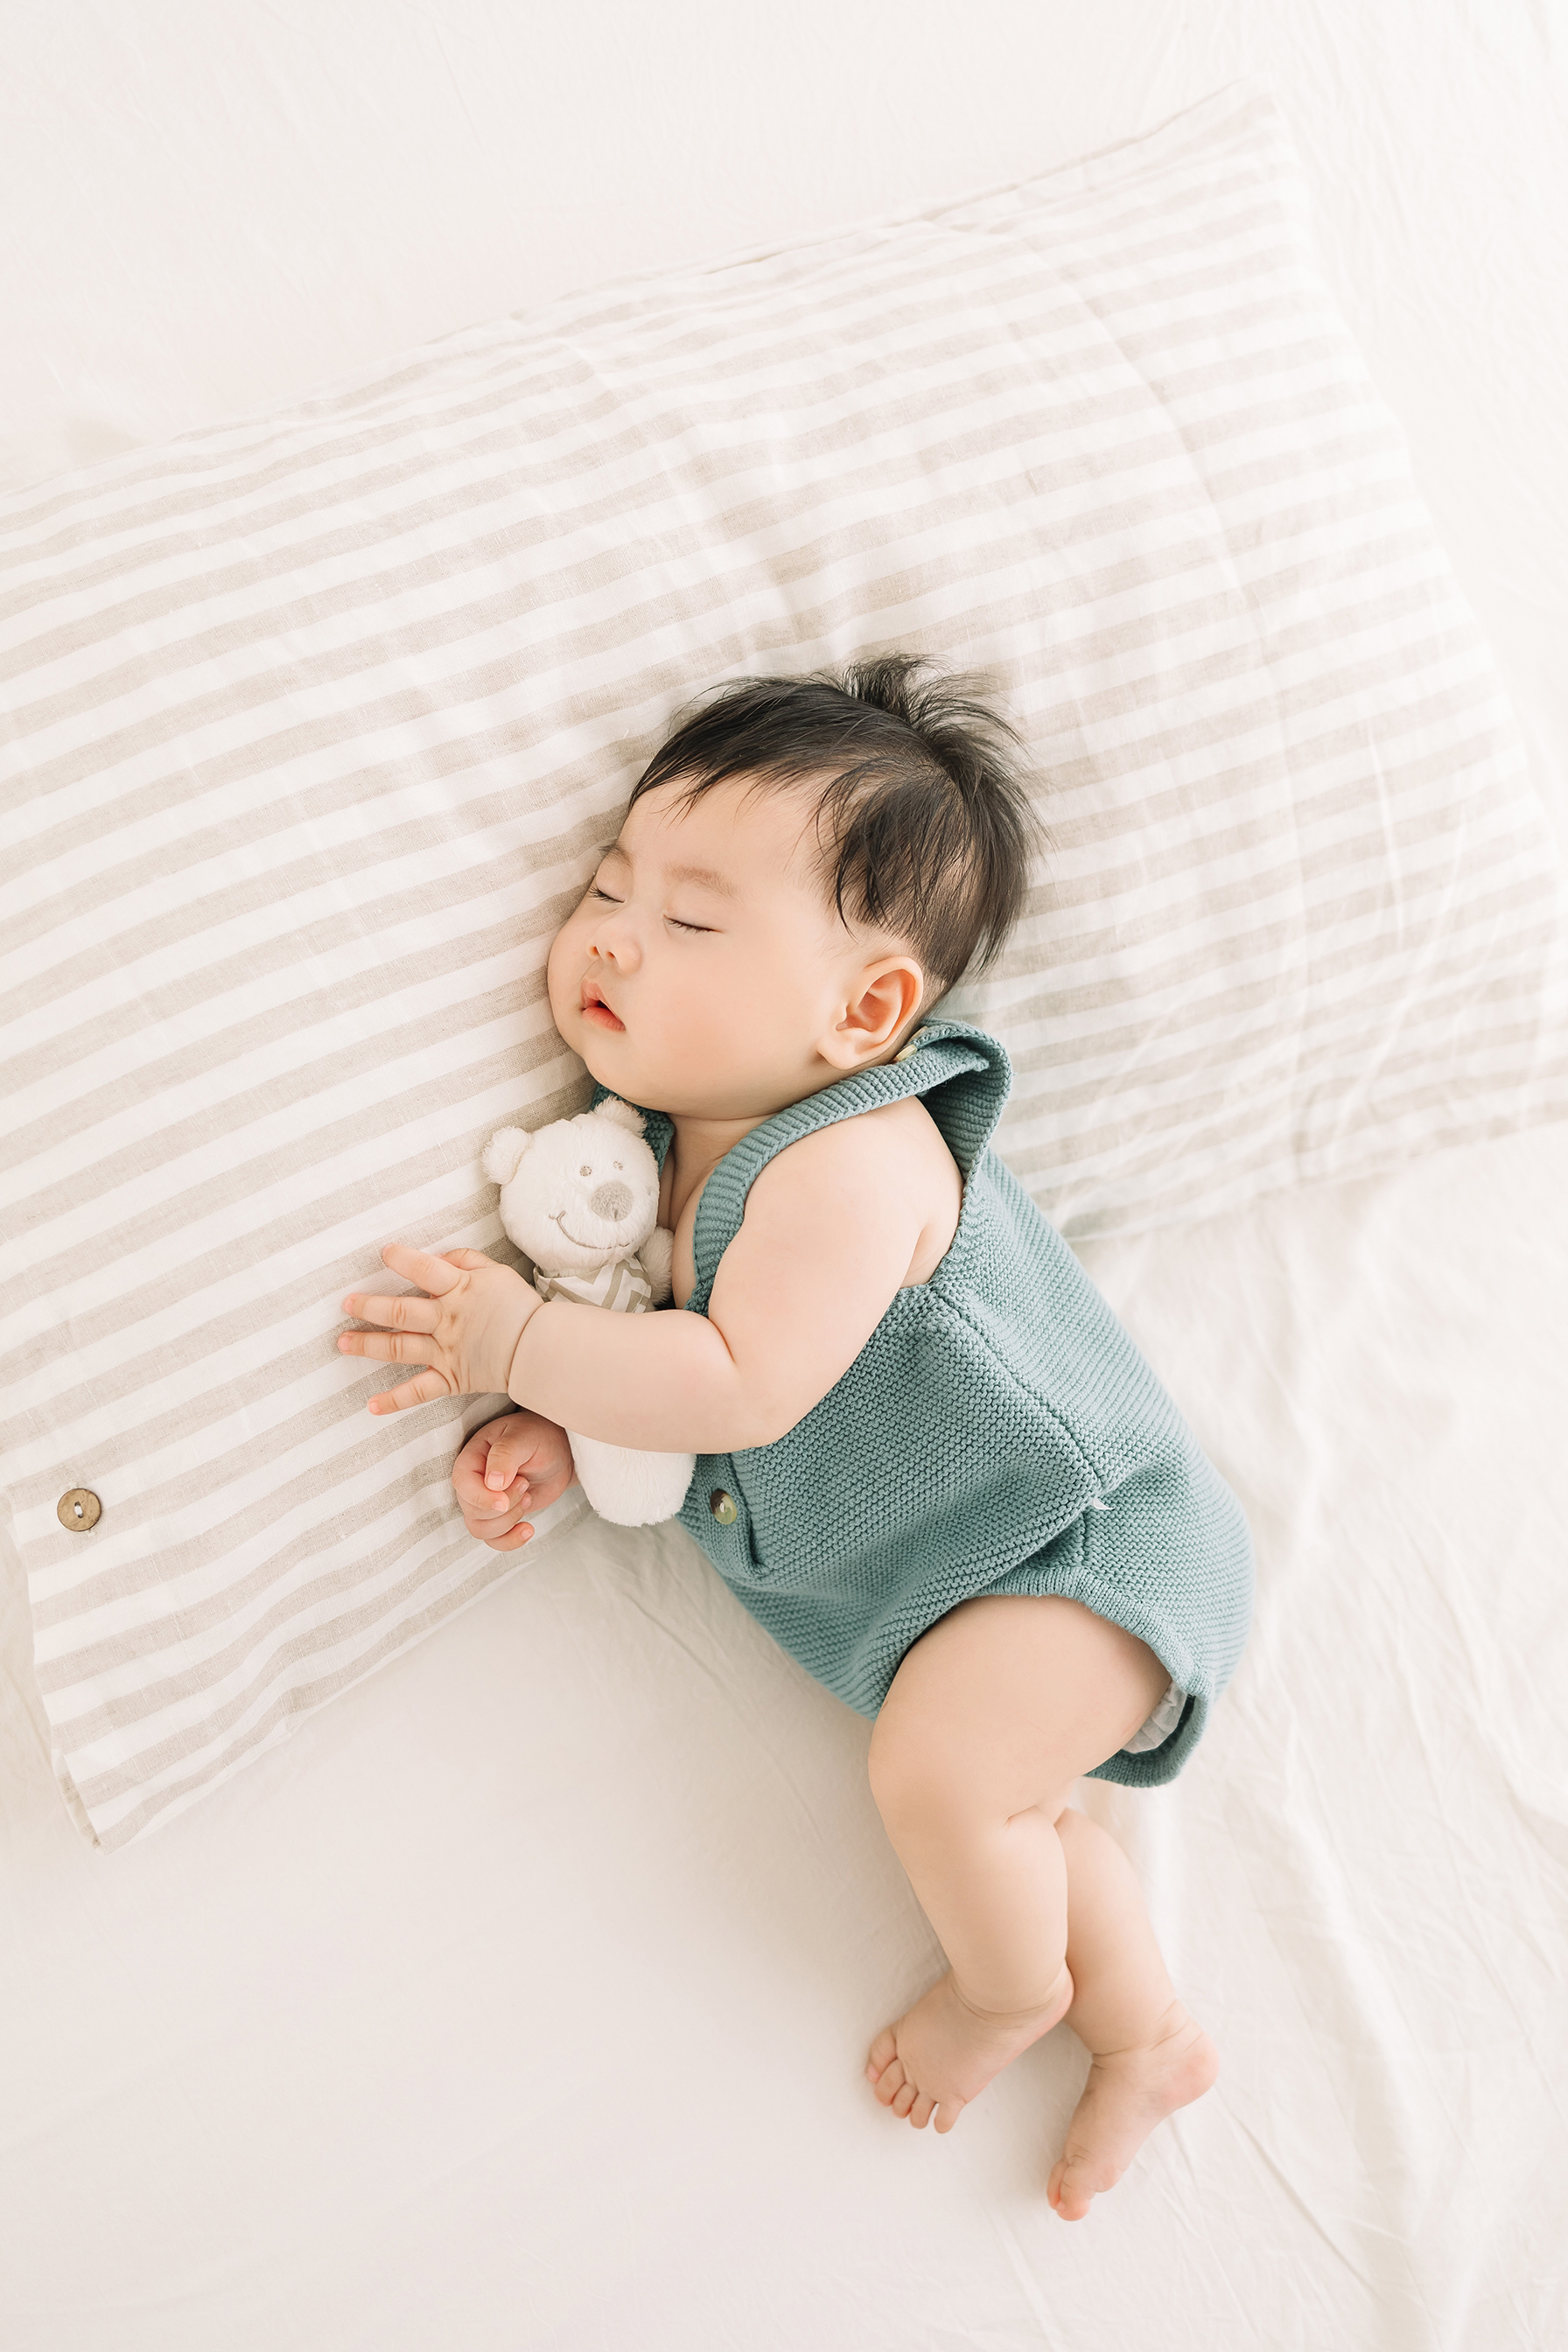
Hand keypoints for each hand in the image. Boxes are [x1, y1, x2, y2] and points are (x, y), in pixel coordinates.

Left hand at [337, 1243, 540, 1413]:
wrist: (541, 1350)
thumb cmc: (520, 1308)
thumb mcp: (497, 1272)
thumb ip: (466, 1260)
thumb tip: (440, 1257)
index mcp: (459, 1290)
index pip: (424, 1269)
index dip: (402, 1259)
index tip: (384, 1253)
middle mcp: (446, 1321)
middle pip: (399, 1312)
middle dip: (369, 1307)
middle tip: (346, 1303)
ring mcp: (445, 1352)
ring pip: (399, 1348)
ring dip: (367, 1345)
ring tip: (342, 1343)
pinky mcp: (450, 1378)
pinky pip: (418, 1392)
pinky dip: (394, 1401)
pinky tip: (371, 1406)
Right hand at [452, 1411, 577, 1550]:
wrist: (557, 1451)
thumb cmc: (537, 1436)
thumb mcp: (524, 1436)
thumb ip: (505, 1454)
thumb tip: (492, 1483)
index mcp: (472, 1457)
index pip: (462, 1484)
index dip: (481, 1498)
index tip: (504, 1501)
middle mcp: (474, 1481)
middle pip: (472, 1511)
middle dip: (505, 1506)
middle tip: (525, 1483)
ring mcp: (485, 1501)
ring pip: (480, 1529)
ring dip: (509, 1521)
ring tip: (527, 1496)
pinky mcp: (500, 1516)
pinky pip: (494, 1539)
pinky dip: (510, 1541)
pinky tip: (528, 1529)